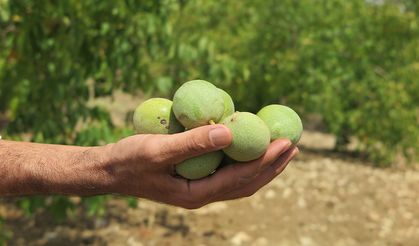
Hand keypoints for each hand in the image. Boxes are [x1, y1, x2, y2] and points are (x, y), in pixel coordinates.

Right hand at [100, 124, 297, 208]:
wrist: (110, 170)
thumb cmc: (129, 160)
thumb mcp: (158, 150)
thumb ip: (193, 143)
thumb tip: (230, 132)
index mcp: (197, 193)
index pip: (241, 178)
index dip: (266, 160)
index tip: (286, 142)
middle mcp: (202, 195)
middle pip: (247, 183)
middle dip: (272, 166)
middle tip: (293, 146)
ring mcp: (199, 189)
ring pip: (240, 180)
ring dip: (262, 166)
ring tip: (281, 150)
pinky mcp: (195, 179)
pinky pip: (227, 173)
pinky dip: (244, 162)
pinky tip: (248, 148)